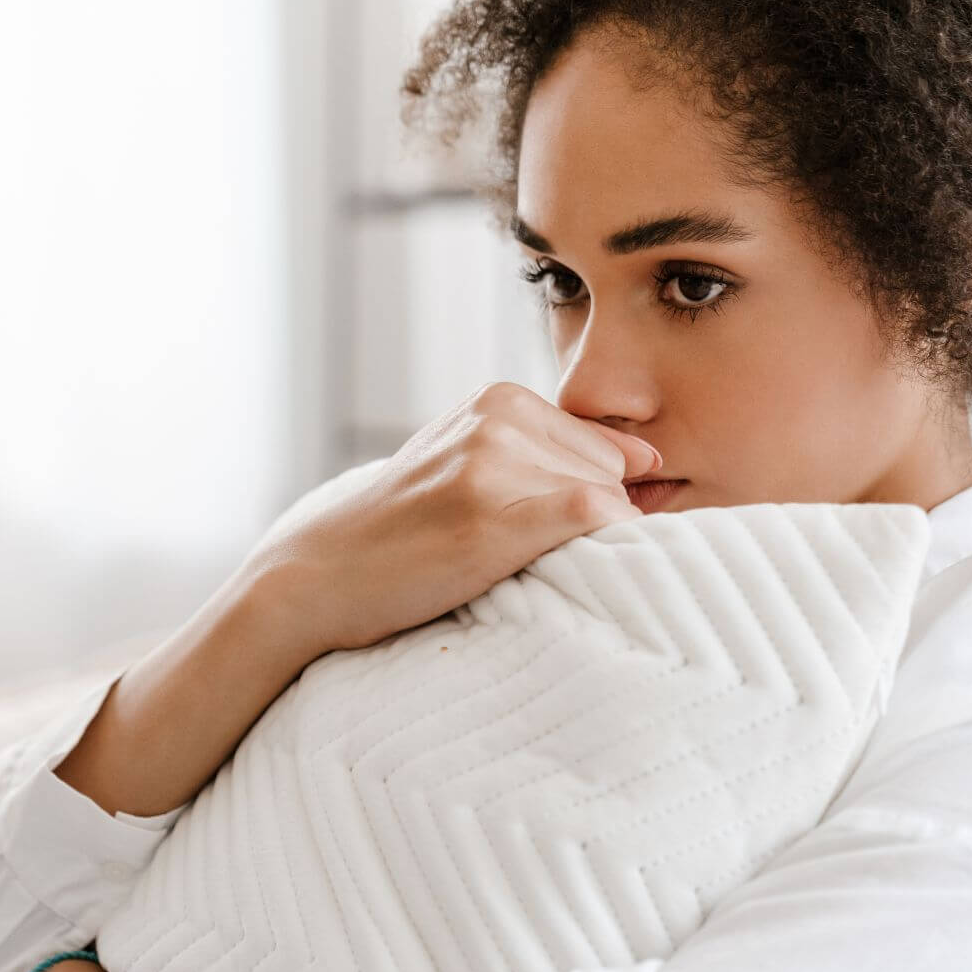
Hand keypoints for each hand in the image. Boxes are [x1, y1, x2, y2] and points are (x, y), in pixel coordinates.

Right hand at [249, 381, 660, 651]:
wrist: (322, 573)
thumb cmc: (404, 531)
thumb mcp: (469, 464)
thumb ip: (545, 454)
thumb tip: (649, 461)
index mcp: (498, 398)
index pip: (603, 446)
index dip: (599, 499)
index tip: (561, 539)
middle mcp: (498, 418)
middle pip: (610, 471)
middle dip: (593, 518)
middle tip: (532, 558)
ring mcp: (492, 464)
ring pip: (604, 498)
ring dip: (587, 542)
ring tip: (517, 567)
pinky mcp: (490, 517)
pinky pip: (592, 516)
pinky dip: (604, 544)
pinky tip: (569, 569)